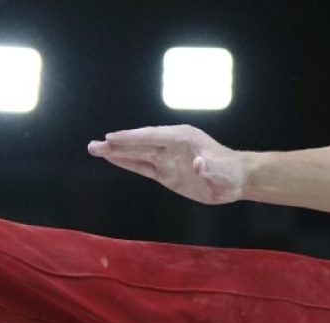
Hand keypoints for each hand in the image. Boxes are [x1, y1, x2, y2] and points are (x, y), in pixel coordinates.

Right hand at [88, 125, 245, 203]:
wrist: (236, 179)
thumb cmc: (230, 173)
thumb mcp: (223, 171)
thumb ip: (210, 168)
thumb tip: (198, 164)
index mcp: (182, 138)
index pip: (152, 137)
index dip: (132, 138)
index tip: (112, 138)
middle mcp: (171, 145)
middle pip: (140, 144)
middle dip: (117, 144)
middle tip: (93, 145)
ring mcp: (167, 159)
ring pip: (138, 155)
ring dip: (117, 153)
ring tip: (94, 150)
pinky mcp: (167, 173)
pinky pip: (144, 167)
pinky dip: (128, 163)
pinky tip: (112, 160)